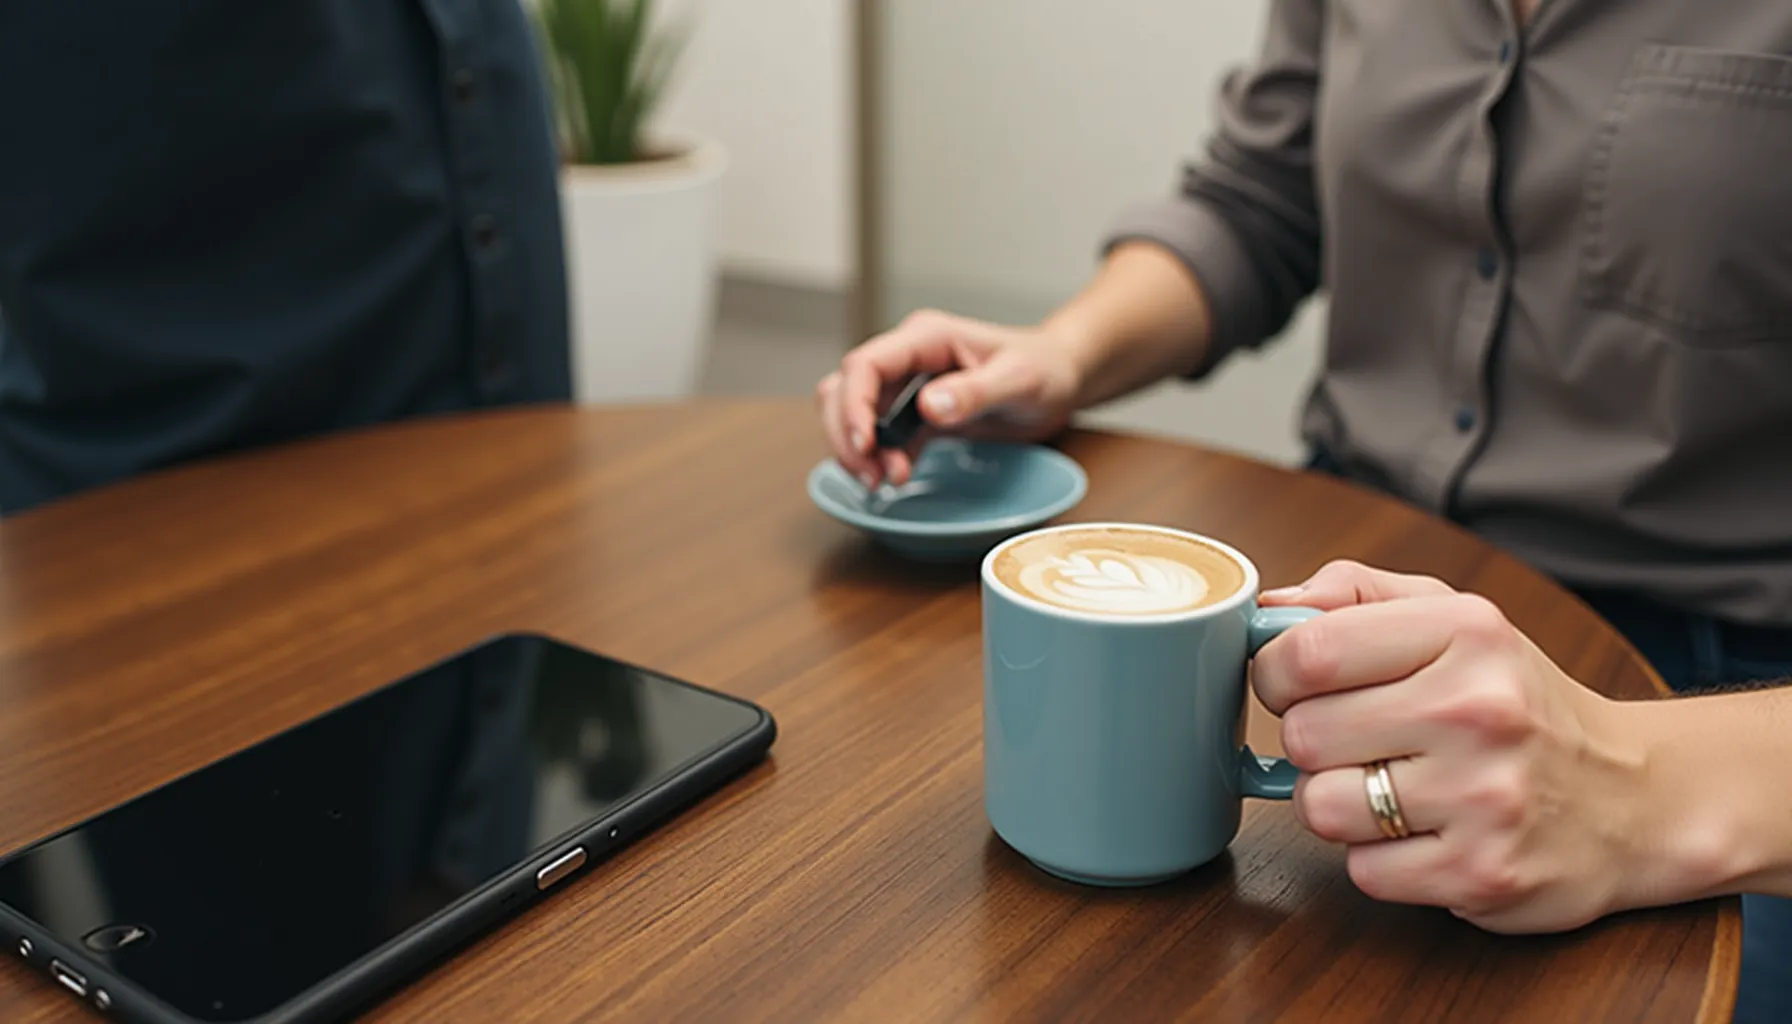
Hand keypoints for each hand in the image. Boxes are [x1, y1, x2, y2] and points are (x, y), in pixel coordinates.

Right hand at [815, 309, 1083, 488]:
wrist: (1062, 377)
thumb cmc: (1046, 369)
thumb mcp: (1019, 379)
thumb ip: (975, 392)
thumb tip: (929, 407)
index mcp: (926, 338)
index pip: (865, 365)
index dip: (854, 406)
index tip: (867, 446)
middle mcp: (908, 357)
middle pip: (844, 388)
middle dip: (848, 435)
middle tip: (873, 478)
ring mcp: (908, 384)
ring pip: (853, 411)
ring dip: (856, 448)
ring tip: (885, 481)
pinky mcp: (916, 413)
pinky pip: (878, 432)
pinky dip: (876, 456)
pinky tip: (895, 478)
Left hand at [1252, 561, 1652, 932]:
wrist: (1630, 799)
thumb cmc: (1516, 701)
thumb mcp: (1452, 619)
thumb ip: (1355, 593)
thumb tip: (1269, 606)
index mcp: (1466, 631)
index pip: (1306, 651)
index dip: (1274, 673)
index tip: (1293, 684)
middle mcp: (1480, 709)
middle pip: (1303, 733)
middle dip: (1312, 740)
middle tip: (1358, 741)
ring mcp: (1485, 797)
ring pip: (1320, 806)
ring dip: (1338, 803)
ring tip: (1390, 787)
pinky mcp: (1483, 874)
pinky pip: (1361, 870)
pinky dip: (1377, 859)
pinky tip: (1423, 834)